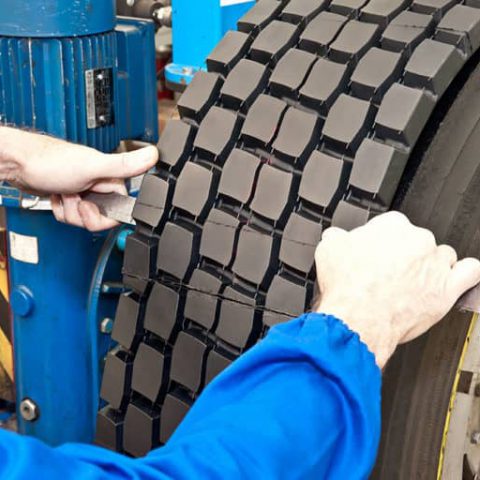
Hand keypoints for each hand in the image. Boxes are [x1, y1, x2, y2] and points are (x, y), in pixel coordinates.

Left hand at [0, 127, 157, 230]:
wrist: (15, 163)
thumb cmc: (48, 162)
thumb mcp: (93, 166)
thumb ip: (125, 165)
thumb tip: (155, 155)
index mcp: (110, 177)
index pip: (119, 210)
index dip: (103, 215)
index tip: (88, 205)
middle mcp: (99, 183)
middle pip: (101, 216)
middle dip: (82, 213)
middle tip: (72, 196)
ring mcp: (84, 190)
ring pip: (84, 218)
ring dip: (69, 210)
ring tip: (62, 192)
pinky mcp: (70, 196)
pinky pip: (71, 215)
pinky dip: (61, 209)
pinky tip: (56, 194)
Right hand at [314, 212, 479, 367]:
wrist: (357, 319)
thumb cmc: (346, 287)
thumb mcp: (328, 250)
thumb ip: (338, 237)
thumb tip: (339, 237)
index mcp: (392, 226)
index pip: (391, 227)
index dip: (380, 243)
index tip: (374, 254)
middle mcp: (417, 240)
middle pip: (417, 241)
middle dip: (404, 255)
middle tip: (388, 272)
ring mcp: (434, 263)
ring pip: (442, 256)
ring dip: (430, 266)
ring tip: (413, 281)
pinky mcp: (447, 288)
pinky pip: (470, 272)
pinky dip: (462, 274)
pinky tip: (449, 279)